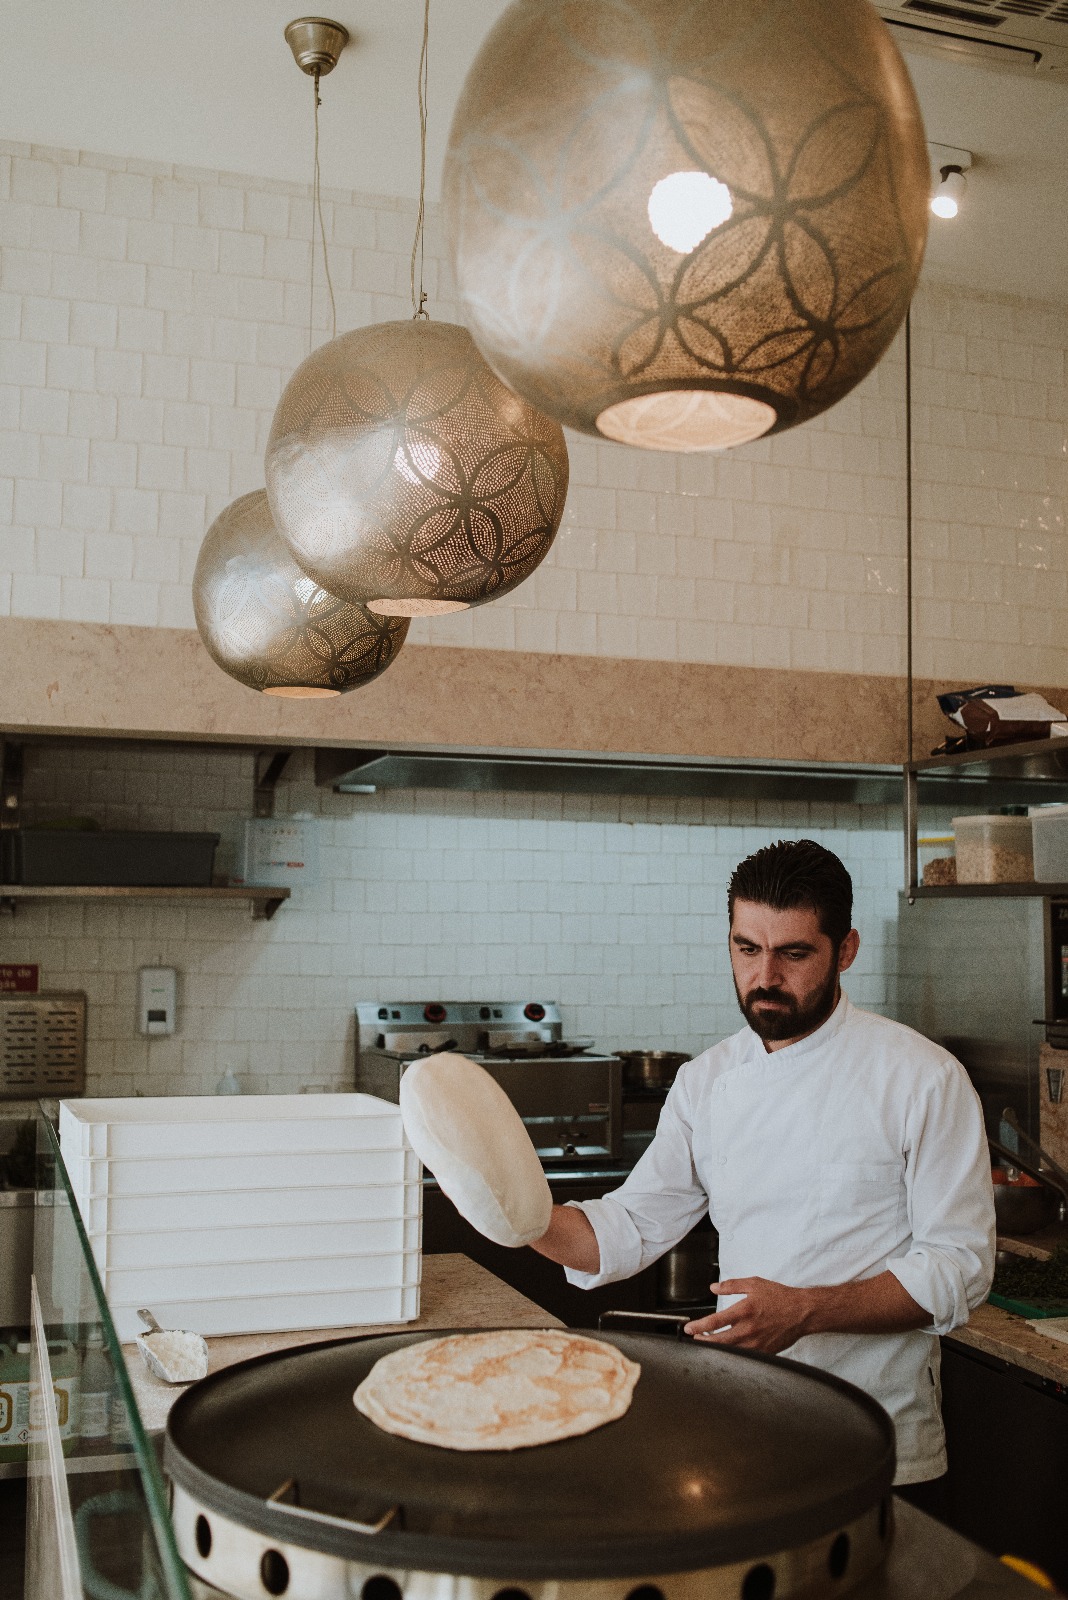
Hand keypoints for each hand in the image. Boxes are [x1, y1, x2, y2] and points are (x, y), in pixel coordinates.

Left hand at [683, 1277, 814, 1353]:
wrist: (802, 1312)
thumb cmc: (780, 1297)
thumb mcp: (754, 1284)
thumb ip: (732, 1286)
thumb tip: (714, 1288)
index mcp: (744, 1311)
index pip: (715, 1322)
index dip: (698, 1327)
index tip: (688, 1328)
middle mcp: (748, 1330)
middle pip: (718, 1342)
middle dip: (703, 1342)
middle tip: (694, 1338)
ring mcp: (756, 1344)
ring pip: (729, 1352)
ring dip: (716, 1349)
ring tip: (707, 1343)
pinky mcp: (764, 1352)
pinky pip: (744, 1356)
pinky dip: (732, 1354)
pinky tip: (727, 1350)